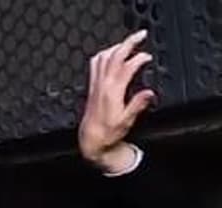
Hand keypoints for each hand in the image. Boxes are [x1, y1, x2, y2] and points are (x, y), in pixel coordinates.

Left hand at [78, 30, 152, 172]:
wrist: (91, 139)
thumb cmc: (108, 132)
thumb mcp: (127, 120)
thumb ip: (138, 104)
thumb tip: (149, 92)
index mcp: (112, 92)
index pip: (126, 67)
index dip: (138, 58)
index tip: (148, 57)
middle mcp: (102, 85)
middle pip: (114, 56)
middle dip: (128, 43)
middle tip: (141, 35)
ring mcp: (95, 84)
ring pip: (103, 57)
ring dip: (116, 47)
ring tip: (129, 43)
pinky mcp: (92, 86)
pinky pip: (95, 64)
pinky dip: (104, 55)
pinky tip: (111, 54)